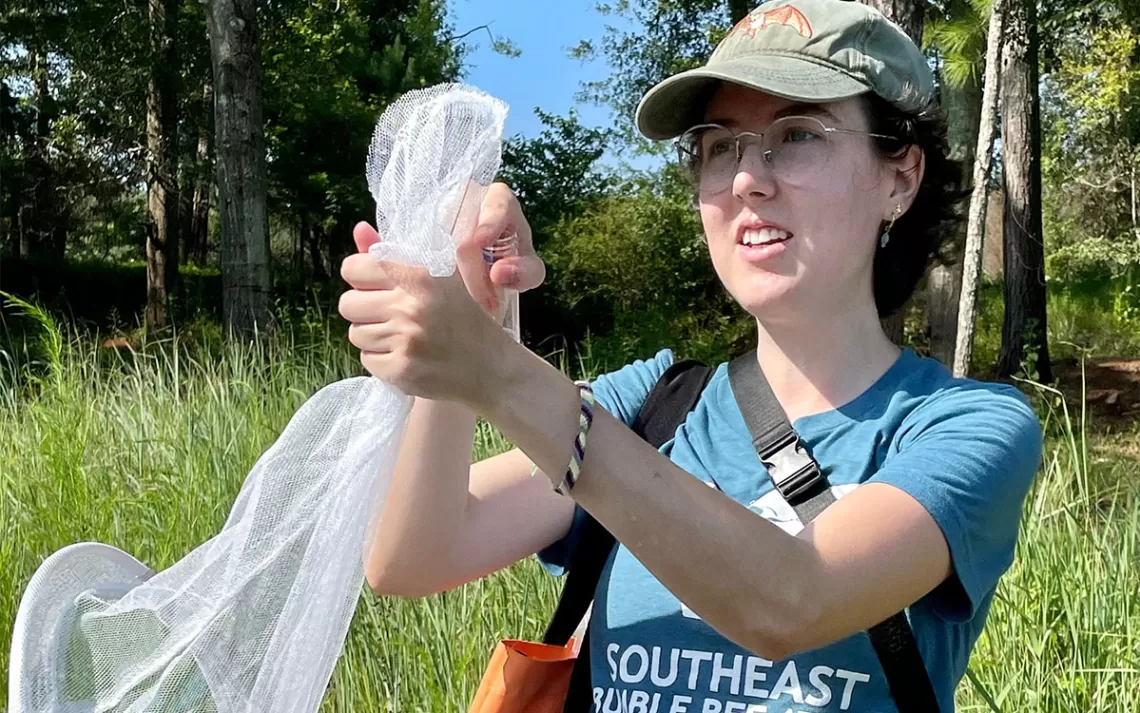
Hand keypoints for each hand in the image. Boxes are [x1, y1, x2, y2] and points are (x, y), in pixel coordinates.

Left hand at [338, 182, 538, 405]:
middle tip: (390, 315)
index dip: (361, 278)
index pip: (354, 268)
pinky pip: (367, 359)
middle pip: (348, 304)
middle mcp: (411, 306)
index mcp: (421, 276)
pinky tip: (407, 356)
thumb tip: (358, 228)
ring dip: (373, 336)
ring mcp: (406, 340)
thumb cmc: (464, 318)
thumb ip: (394, 254)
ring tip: (402, 337)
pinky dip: (382, 360)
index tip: (376, 286)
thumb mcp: (440, 277)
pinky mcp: (401, 370)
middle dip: (364, 310)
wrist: (491, 366)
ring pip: (356, 333)